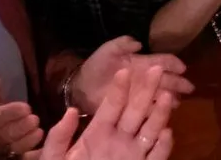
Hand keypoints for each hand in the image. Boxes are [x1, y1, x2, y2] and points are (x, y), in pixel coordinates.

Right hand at [0, 77, 41, 158]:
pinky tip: (40, 141)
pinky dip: (29, 150)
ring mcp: (1, 149)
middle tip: (34, 119)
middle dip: (22, 126)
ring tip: (38, 130)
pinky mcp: (9, 158)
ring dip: (27, 139)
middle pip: (7, 134)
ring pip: (13, 147)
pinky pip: (18, 156)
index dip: (12, 112)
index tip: (26, 107)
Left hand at [44, 67, 173, 159]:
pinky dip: (162, 146)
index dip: (119, 89)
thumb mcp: (54, 159)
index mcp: (96, 134)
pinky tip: (167, 132)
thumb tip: (72, 111)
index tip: (126, 69)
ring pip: (150, 130)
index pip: (111, 106)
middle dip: (146, 91)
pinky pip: (156, 156)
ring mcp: (132, 155)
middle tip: (156, 69)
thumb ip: (59, 137)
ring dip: (159, 113)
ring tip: (167, 95)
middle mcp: (118, 140)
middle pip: (135, 111)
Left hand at [66, 37, 192, 114]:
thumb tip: (140, 42)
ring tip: (178, 102)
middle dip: (179, 83)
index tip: (183, 67)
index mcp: (141, 63)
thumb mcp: (108, 49)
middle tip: (189, 88)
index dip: (173, 63)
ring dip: (169, 99)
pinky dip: (156, 112)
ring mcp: (139, 94)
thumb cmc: (96, 66)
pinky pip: (148, 110)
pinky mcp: (133, 108)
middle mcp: (144, 79)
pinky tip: (163, 115)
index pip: (162, 61)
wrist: (82, 86)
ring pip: (160, 97)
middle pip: (166, 81)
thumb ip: (123, 43)